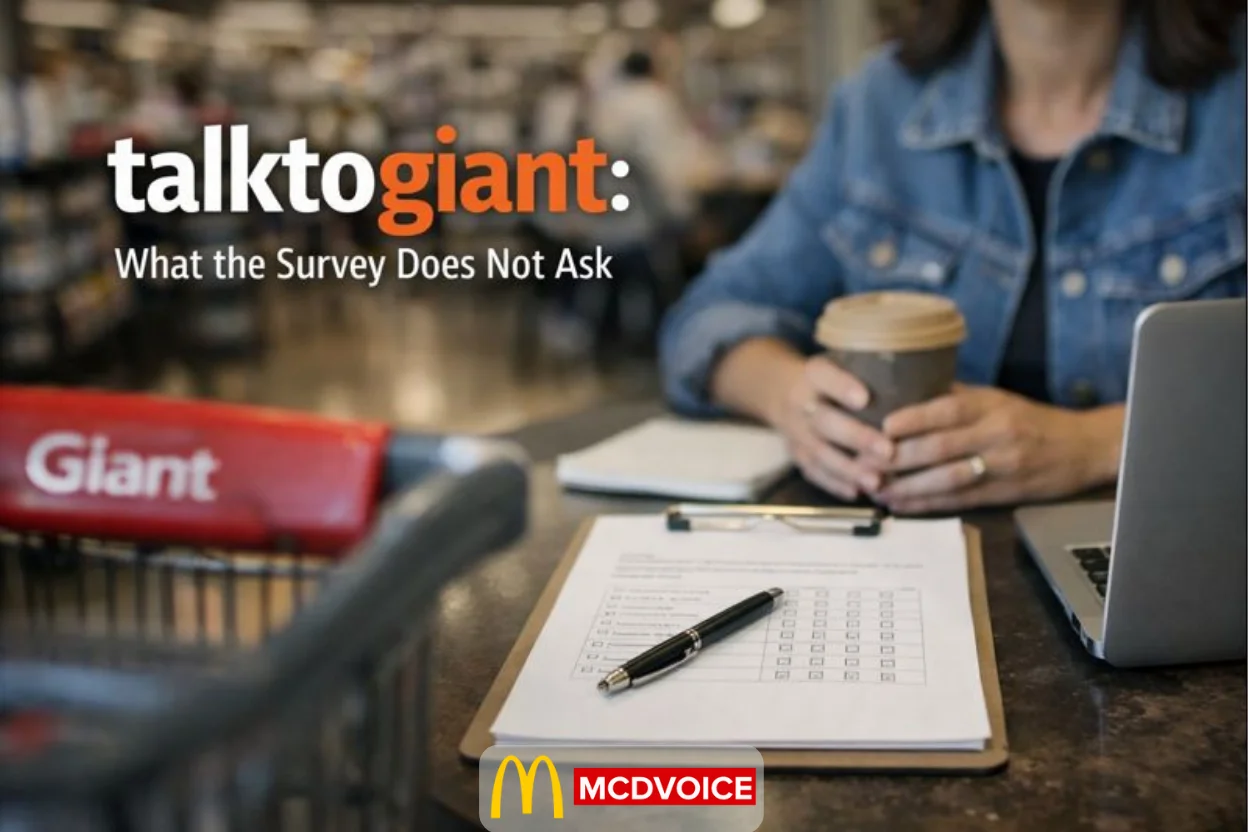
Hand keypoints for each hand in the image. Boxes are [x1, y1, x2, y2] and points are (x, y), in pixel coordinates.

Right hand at [770, 356, 895, 500]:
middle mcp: (801, 402)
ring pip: (819, 452)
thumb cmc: (834, 378)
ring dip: (848, 469)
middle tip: (888, 451)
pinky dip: (834, 483)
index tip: (865, 398)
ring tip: (876, 482)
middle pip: (825, 421)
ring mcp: (796, 431)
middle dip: (856, 437)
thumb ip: (874, 373)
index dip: (842, 387)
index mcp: (815, 373)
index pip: (825, 376)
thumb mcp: (844, 363)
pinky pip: (813, 471)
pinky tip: (857, 492)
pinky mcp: (796, 454)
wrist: (782, 392)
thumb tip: (929, 385)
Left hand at [872, 385, 1122, 513]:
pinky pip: (958, 501)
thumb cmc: (1030, 419)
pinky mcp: (1002, 494)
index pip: (947, 410)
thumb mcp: (995, 398)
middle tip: (864, 463)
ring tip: (876, 489)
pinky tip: (901, 504)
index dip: (913, 419)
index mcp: (991, 406)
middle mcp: (996, 434)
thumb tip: (904, 390)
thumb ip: (954, 397)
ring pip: (947, 479)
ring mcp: (1001, 467)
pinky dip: (926, 505)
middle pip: (941, 448)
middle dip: (899, 459)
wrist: (1083, 448)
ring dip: (907, 487)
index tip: (882, 426)